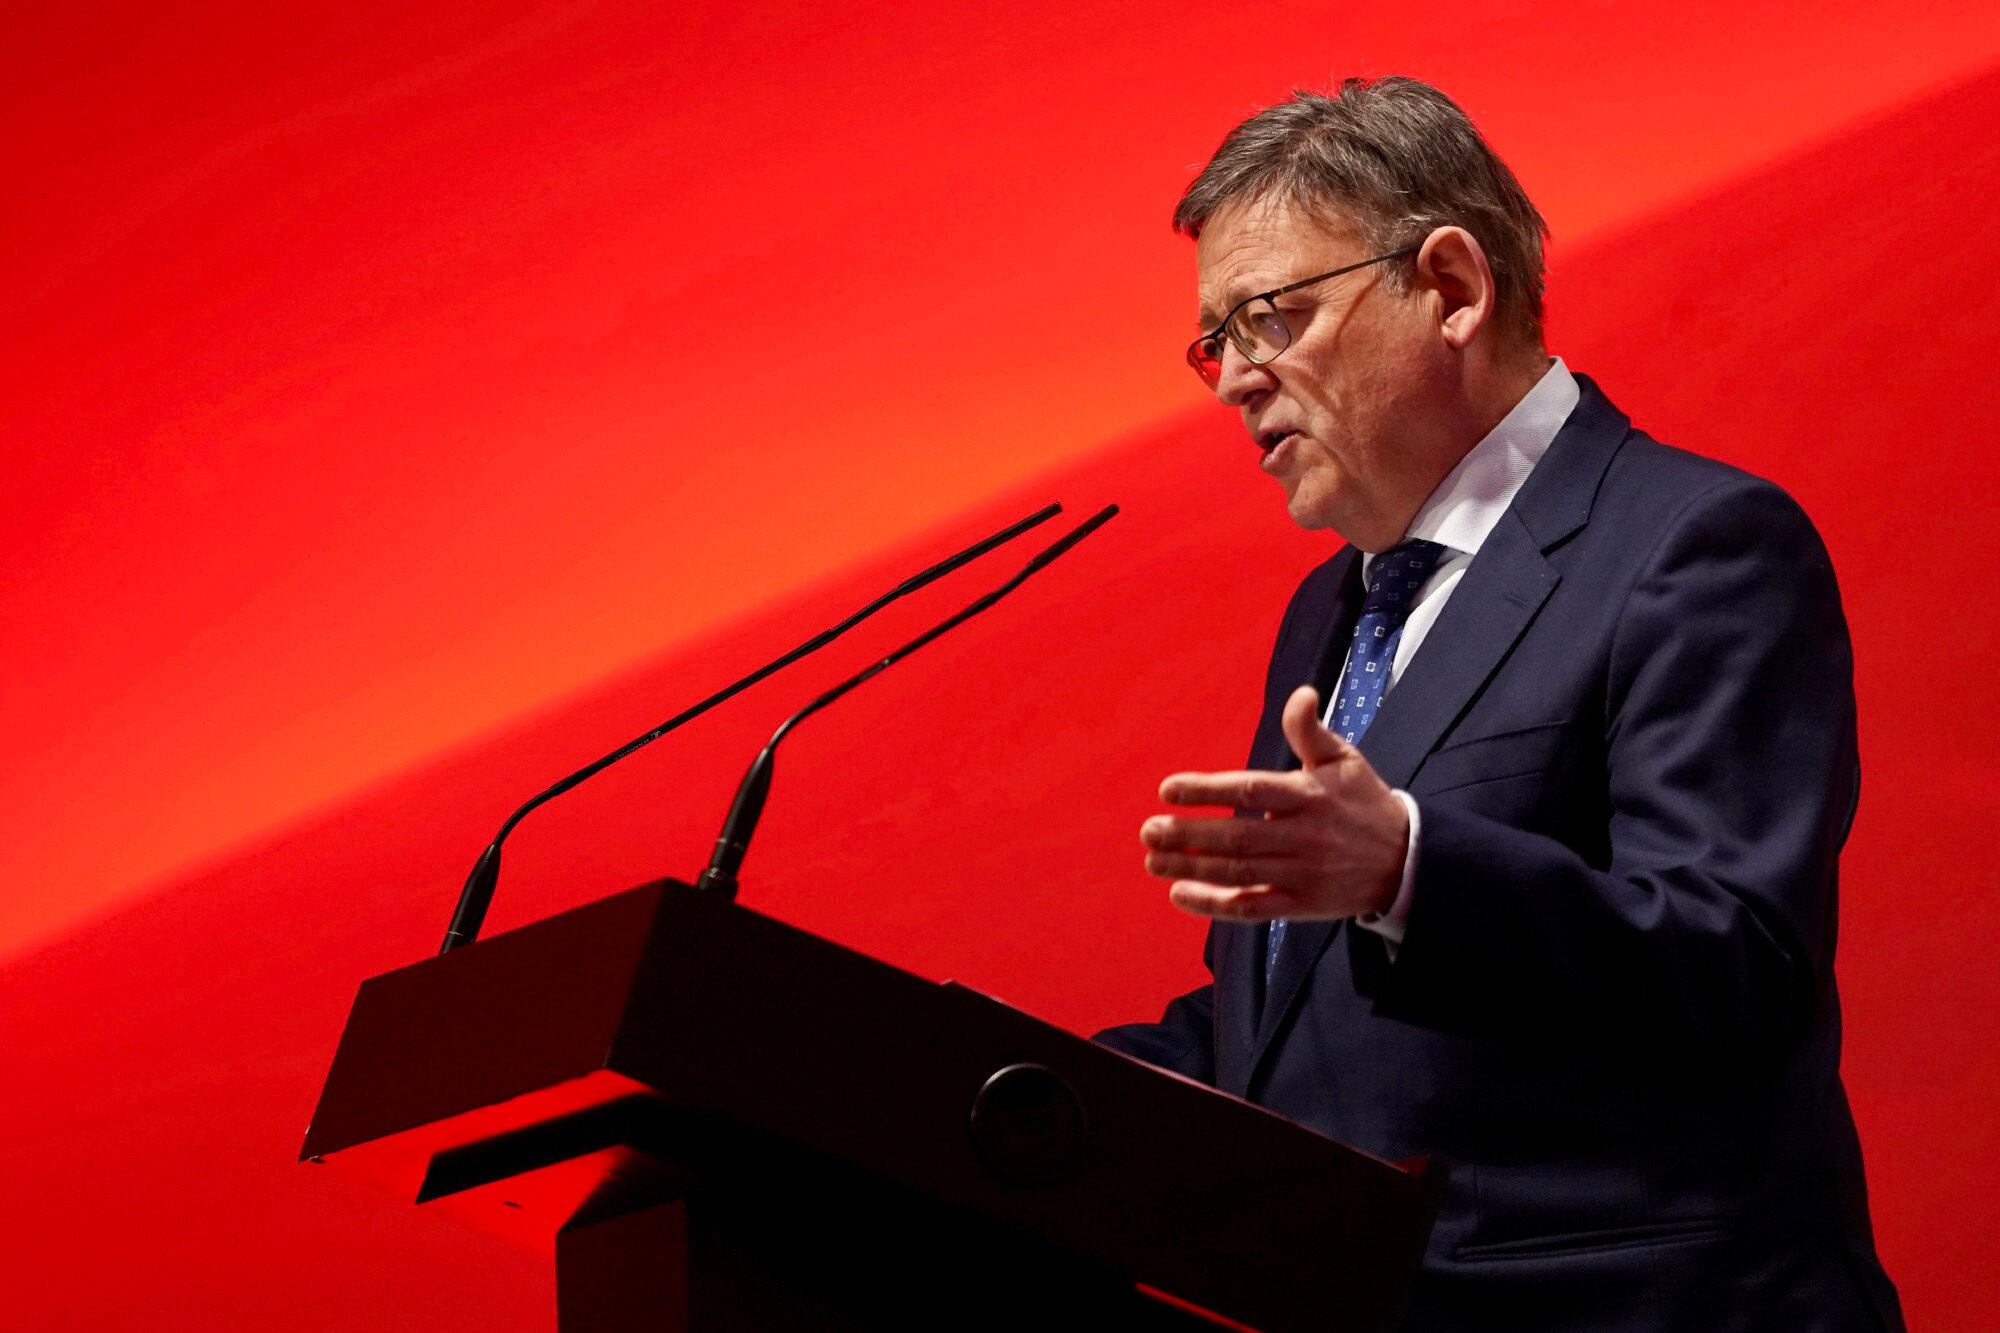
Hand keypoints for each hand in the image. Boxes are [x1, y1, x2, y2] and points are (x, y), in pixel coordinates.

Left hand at [1140, 685, 1408, 921]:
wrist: (1407, 860)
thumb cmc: (1364, 802)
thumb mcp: (1345, 760)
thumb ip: (1311, 731)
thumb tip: (1301, 694)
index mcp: (1309, 796)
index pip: (1251, 791)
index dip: (1207, 790)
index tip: (1168, 789)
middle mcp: (1303, 837)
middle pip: (1237, 838)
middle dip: (1188, 835)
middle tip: (1148, 830)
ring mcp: (1302, 874)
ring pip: (1238, 874)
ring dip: (1191, 868)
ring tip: (1153, 859)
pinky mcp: (1302, 905)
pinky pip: (1253, 908)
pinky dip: (1215, 906)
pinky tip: (1180, 894)